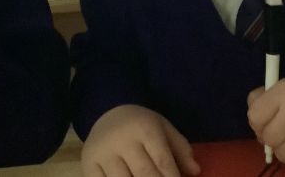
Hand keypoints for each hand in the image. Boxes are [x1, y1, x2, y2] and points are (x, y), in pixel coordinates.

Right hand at [81, 104, 200, 176]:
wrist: (108, 113)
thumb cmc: (141, 125)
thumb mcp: (163, 128)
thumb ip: (180, 148)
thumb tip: (195, 171)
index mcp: (145, 128)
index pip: (162, 160)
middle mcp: (123, 140)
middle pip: (143, 174)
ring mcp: (103, 154)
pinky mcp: (88, 165)